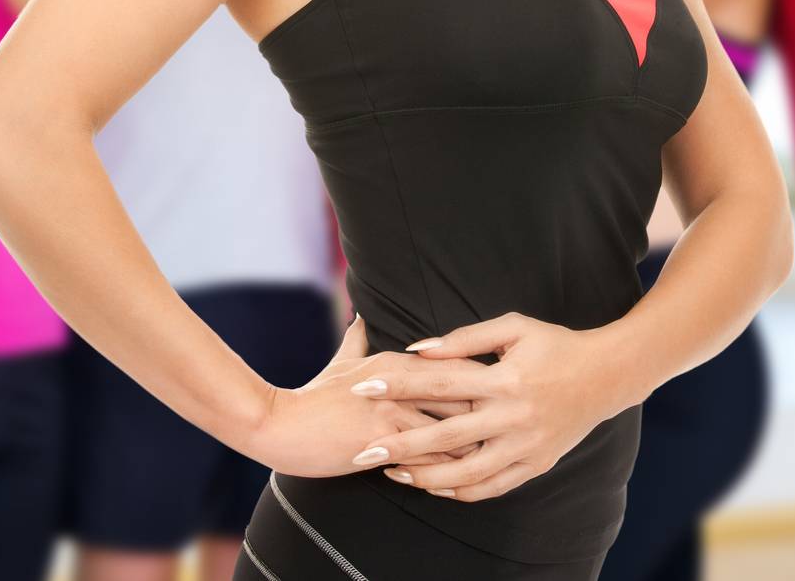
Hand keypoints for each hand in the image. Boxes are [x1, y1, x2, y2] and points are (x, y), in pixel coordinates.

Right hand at [247, 315, 485, 478]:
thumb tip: (360, 315)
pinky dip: (449, 468)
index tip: (505, 391)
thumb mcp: (339, 362)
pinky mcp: (383, 439)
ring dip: (476, 443)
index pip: (453, 365)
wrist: (281, 424)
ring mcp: (392, 410)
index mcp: (395, 362)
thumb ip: (356, 338)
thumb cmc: (313, 396)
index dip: (483, 380)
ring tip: (498, 455)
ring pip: (451, 426)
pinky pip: (428, 456)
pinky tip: (464, 478)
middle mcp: (399, 382)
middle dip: (489, 412)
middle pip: (461, 393)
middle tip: (514, 426)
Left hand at [348, 312, 634, 502]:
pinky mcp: (535, 466)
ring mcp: (525, 447)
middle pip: (445, 436)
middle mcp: (513, 417)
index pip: (440, 382)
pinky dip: (460, 492)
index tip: (364, 387)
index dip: (398, 385)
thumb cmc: (554, 344)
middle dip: (400, 444)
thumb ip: (464, 339)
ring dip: (425, 477)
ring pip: (467, 473)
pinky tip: (433, 486)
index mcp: (505, 379)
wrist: (607, 376)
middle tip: (363, 450)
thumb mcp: (513, 328)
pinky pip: (492, 487)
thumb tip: (417, 349)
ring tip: (391, 473)